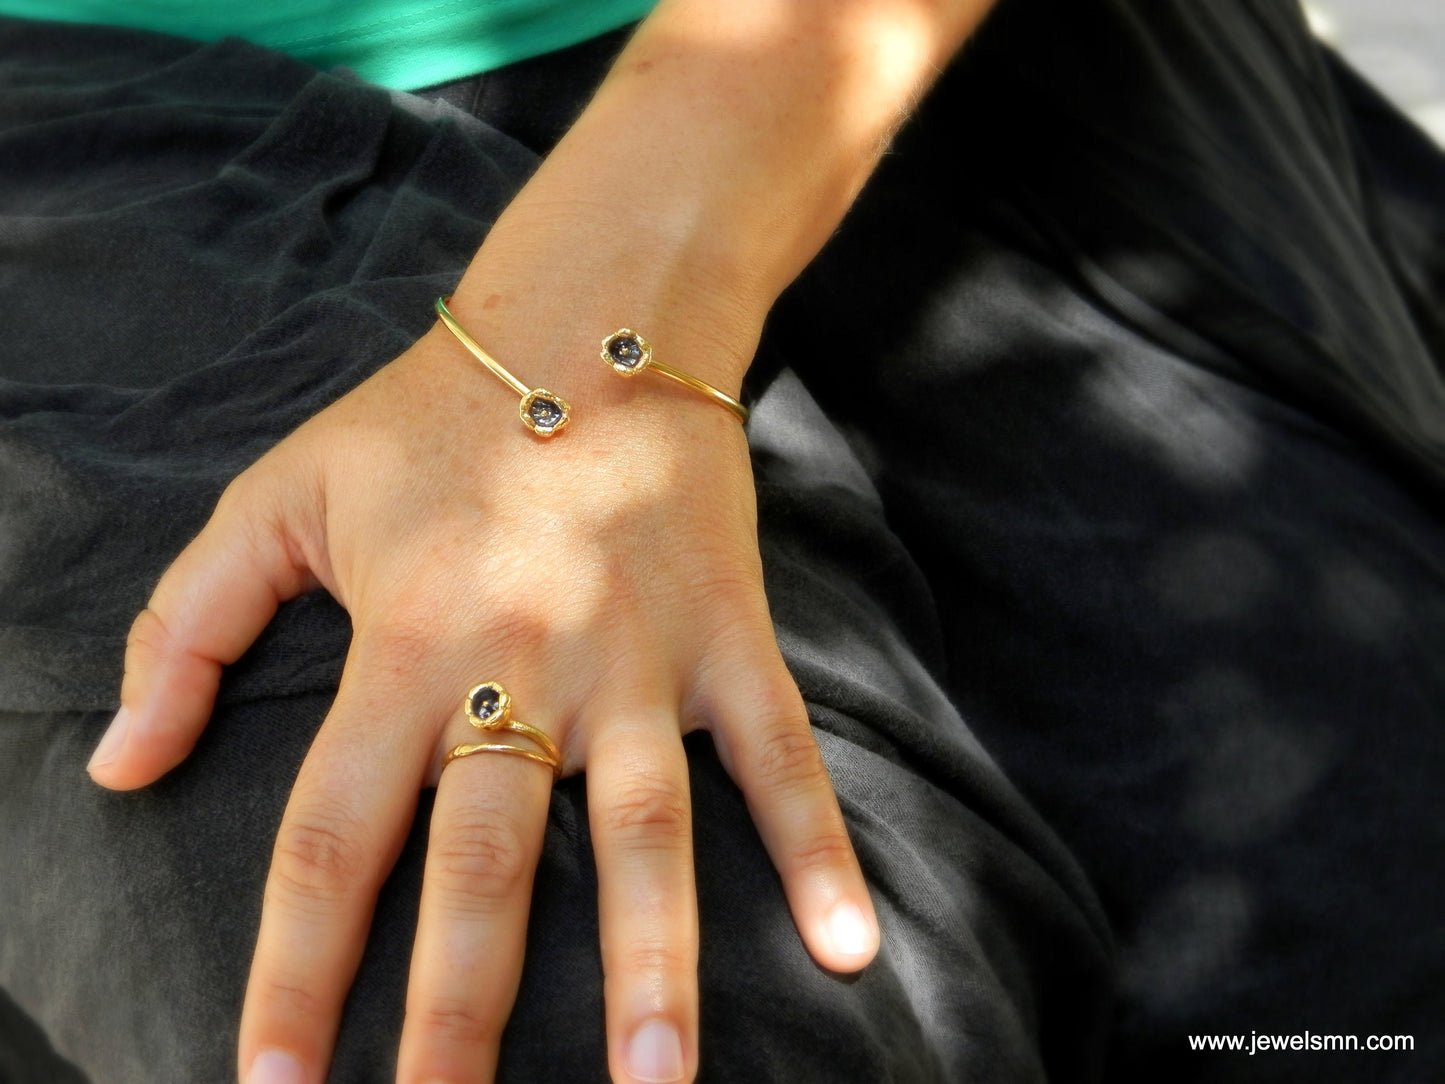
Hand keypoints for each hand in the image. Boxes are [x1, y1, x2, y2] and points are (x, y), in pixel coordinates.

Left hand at [86, 285, 879, 1082]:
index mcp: (406, 644)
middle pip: (485, 867)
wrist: (594, 325)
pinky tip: (848, 951)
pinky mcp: (729, 638)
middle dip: (458, 1015)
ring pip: (645, 834)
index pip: (333, 837)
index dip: (295, 973)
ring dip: (650, 967)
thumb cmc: (433, 420)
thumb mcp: (282, 495)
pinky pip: (781, 755)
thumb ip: (186, 626)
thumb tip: (119, 768)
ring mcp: (641, 659)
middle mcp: (525, 666)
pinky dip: (818, 849)